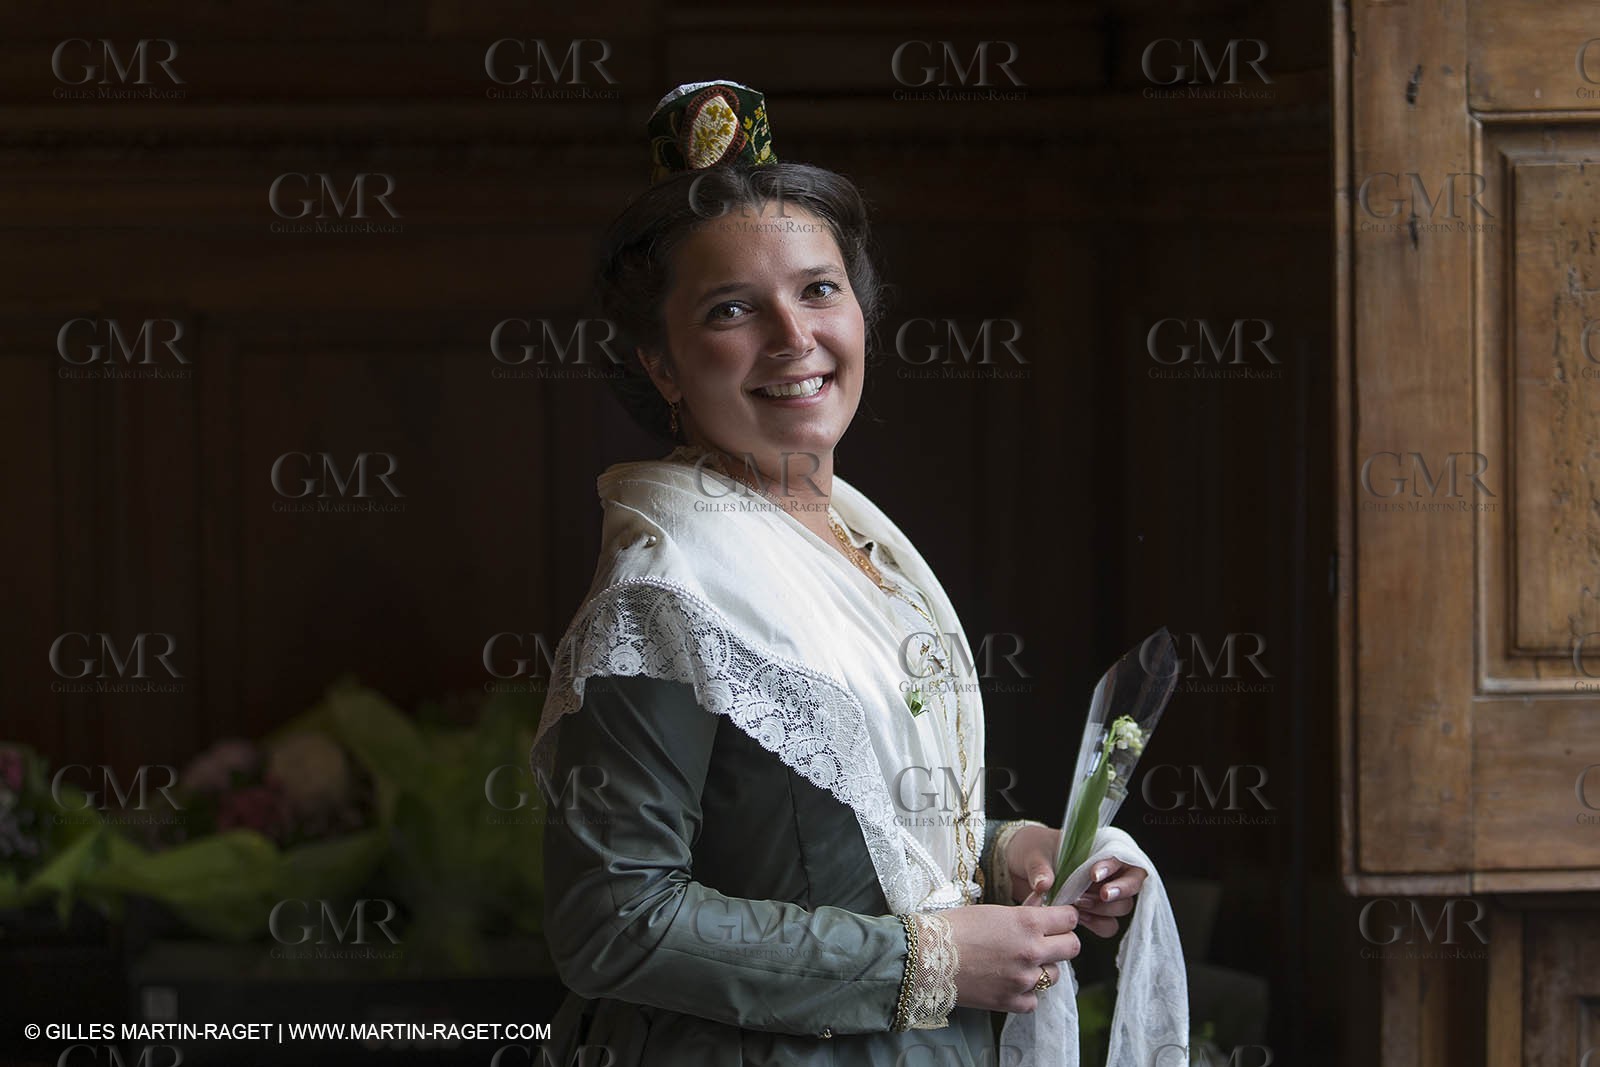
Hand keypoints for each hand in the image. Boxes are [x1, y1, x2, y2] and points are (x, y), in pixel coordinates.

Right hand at [941, 903, 1081, 1013]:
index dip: (1064, 918)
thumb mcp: (993, 910)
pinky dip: (1025, 993)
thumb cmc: (954, 927)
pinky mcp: (1011, 1001)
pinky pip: (1034, 1000)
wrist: (926, 957)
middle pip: (1072, 948)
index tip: (1057, 920)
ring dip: (1042, 969)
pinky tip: (1009, 983)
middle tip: (1047, 941)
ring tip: (1020, 963)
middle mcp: (1032, 951)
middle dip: (1062, 942)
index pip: (1070, 919)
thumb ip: (1024, 912)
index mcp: (1028, 923)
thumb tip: (1042, 907)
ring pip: (1054, 976)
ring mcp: (1023, 979)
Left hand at [1003, 824, 1147, 937]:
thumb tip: (1043, 885)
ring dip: (1104, 910)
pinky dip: (1097, 925)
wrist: (1021, 866)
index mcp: (1100, 848)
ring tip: (1078, 905)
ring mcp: (1103, 893)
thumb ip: (1040, 868)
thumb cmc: (1034, 850)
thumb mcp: (1034, 852)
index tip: (1093, 875)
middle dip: (1116, 892)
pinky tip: (1079, 918)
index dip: (1113, 867)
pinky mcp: (1094, 913)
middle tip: (1092, 896)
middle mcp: (1109, 872)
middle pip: (1132, 884)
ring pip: (1122, 907)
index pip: (1122, 856)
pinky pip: (1108, 925)